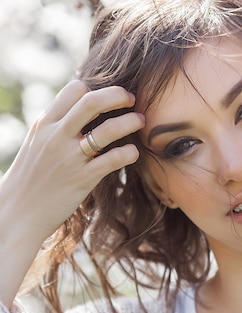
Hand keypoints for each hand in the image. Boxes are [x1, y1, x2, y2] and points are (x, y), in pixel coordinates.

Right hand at [0, 80, 143, 305]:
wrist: (16, 212)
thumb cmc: (32, 177)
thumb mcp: (38, 143)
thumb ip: (58, 126)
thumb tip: (82, 111)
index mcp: (45, 124)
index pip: (74, 90)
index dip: (97, 88)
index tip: (111, 94)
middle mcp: (57, 136)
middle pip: (92, 102)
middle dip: (117, 95)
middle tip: (132, 98)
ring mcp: (70, 158)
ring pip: (106, 130)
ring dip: (129, 122)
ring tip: (141, 120)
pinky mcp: (82, 179)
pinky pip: (112, 159)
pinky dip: (128, 152)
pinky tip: (134, 152)